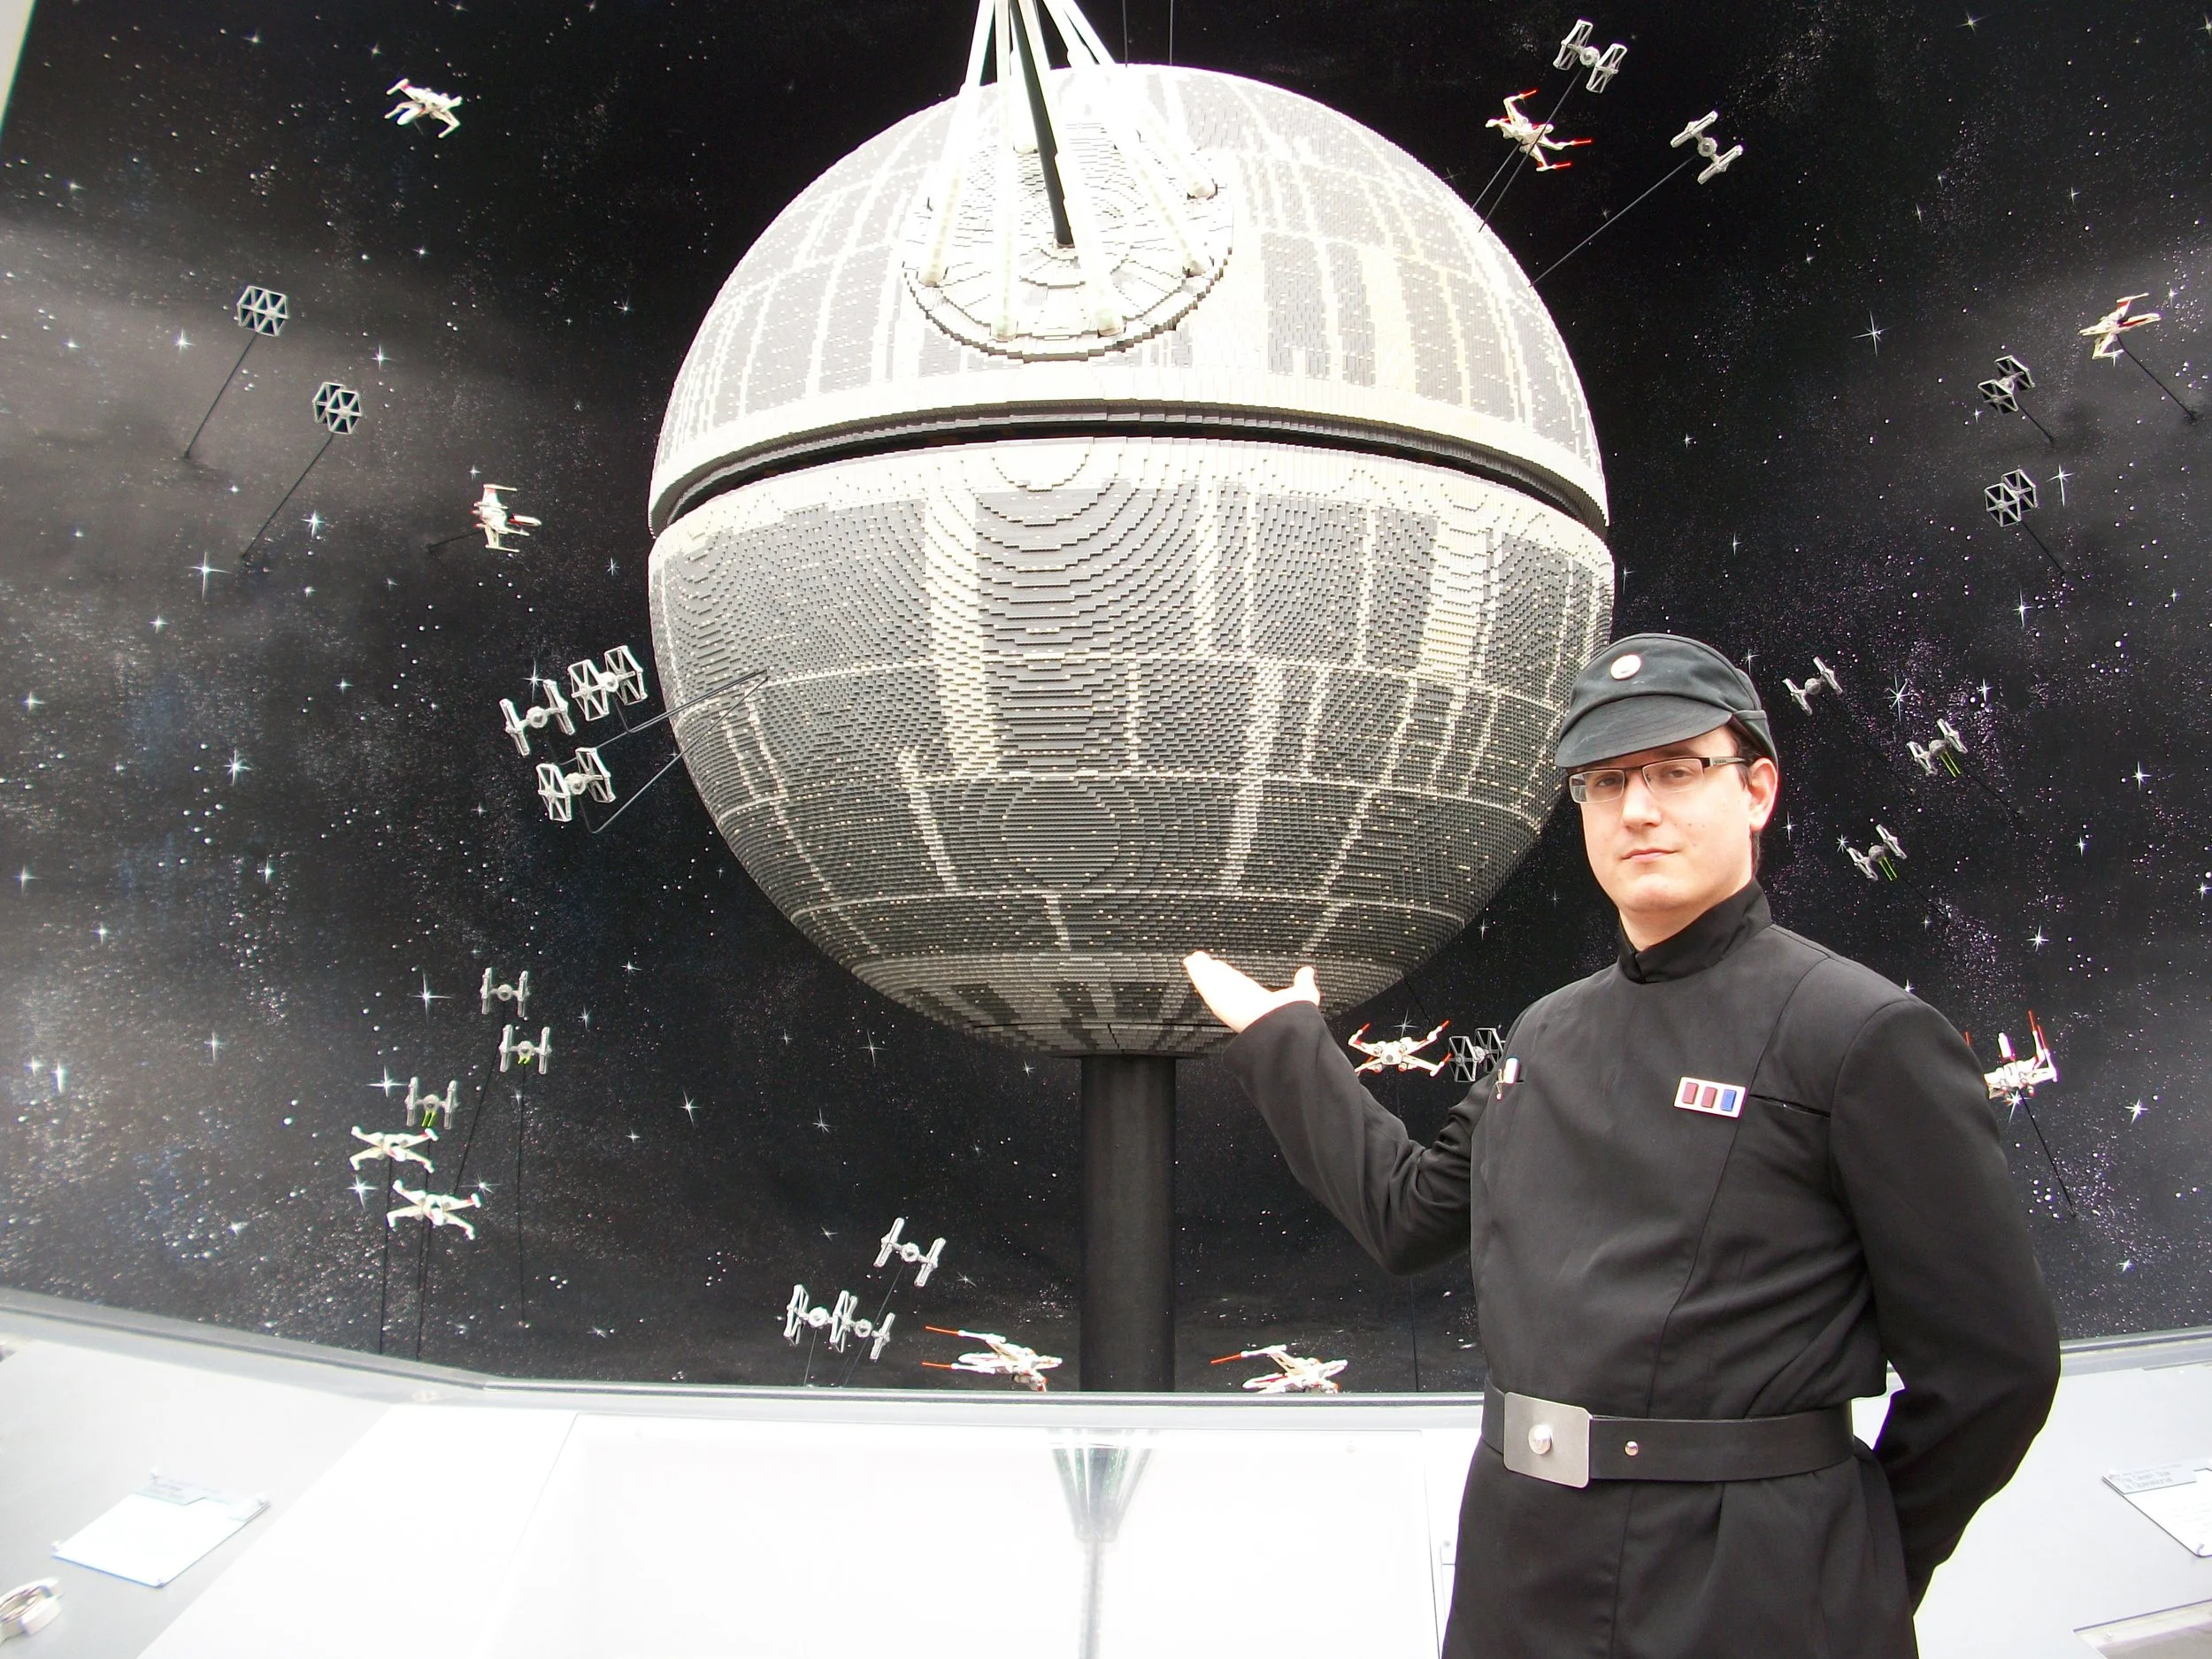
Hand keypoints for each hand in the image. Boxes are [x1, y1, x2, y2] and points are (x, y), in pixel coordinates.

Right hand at [1182, 951, 1320, 1033]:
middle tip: (1201, 962)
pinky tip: (1190, 962)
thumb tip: (1308, 971)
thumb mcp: (1303, 995)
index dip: (1229, 977)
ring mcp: (1226, 999)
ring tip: (1193, 958)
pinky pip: (1205, 982)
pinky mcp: (1217, 997)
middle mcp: (1240, 1001)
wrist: (1277, 1029)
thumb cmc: (1290, 1017)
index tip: (1222, 968)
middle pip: (1221, 983)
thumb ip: (1303, 982)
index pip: (1239, 986)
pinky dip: (1197, 972)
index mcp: (1257, 1002)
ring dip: (1202, 970)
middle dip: (1211, 973)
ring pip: (1211, 981)